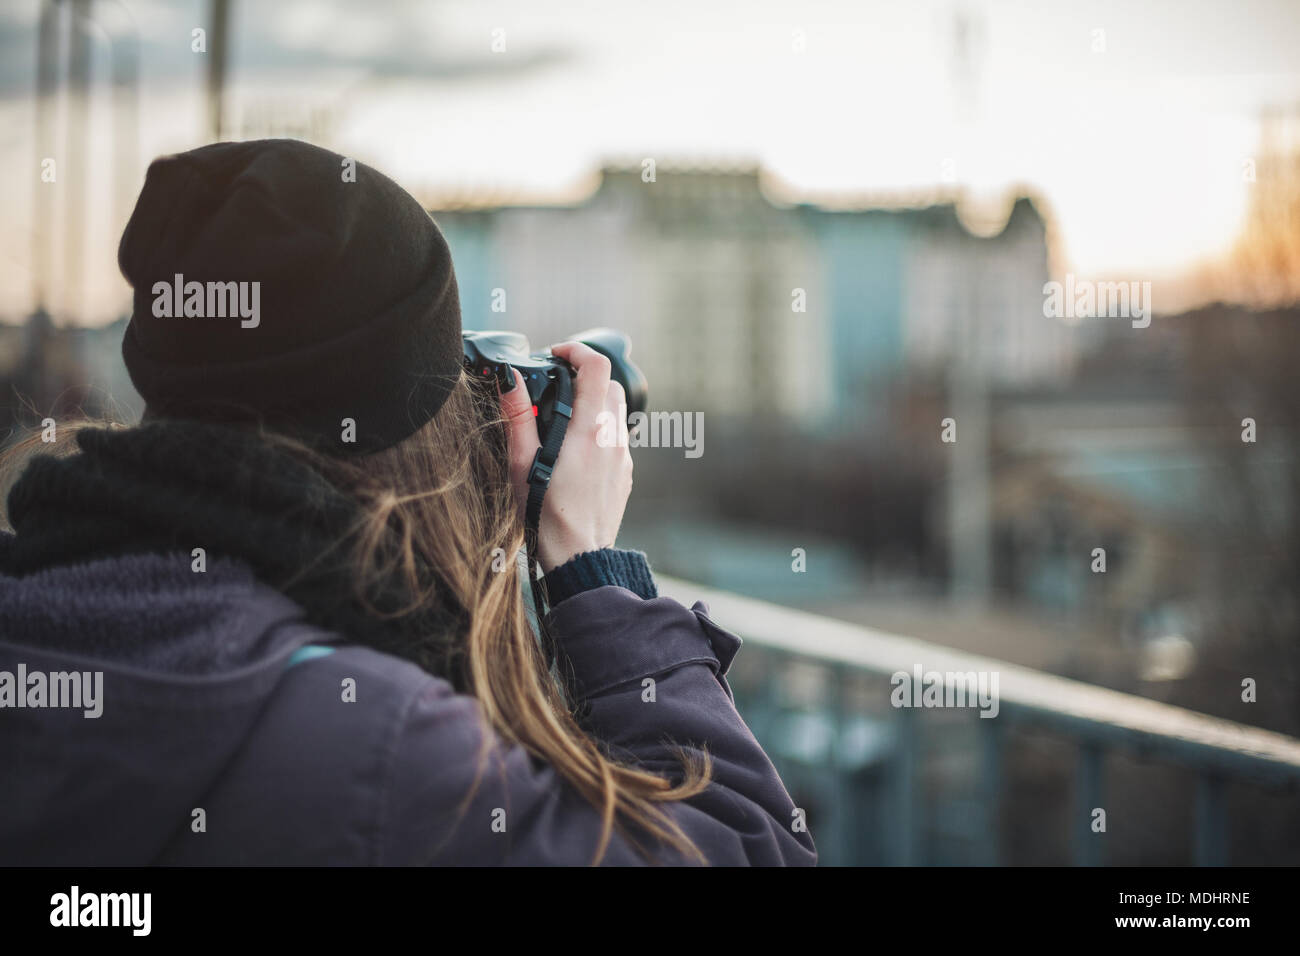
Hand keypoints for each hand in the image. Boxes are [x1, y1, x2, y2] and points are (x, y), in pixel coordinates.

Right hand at [499, 341, 632, 572]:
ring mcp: (623, 457)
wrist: (579, 558)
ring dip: (594, 404)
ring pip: (617, 412)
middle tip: (557, 386)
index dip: (577, 349)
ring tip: (563, 421)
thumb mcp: (521, 462)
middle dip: (585, 377)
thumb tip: (509, 377)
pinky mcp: (625, 474)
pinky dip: (599, 431)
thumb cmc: (547, 515)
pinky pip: (617, 439)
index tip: (557, 353)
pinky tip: (575, 452)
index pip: (597, 367)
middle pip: (610, 385)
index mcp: (588, 429)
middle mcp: (612, 438)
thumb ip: (517, 415)